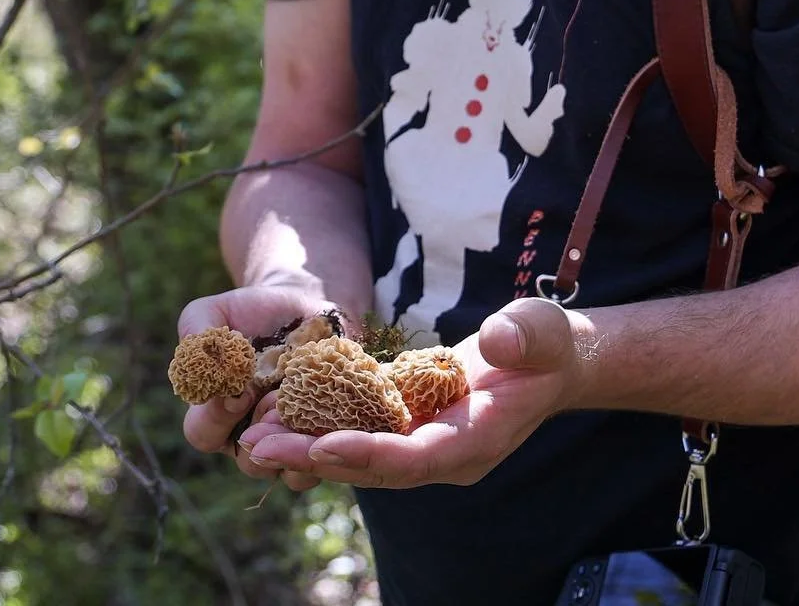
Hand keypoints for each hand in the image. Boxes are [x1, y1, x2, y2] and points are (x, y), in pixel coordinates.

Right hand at [177, 281, 335, 492]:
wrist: (307, 303)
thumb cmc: (254, 311)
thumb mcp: (218, 312)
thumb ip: (196, 330)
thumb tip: (192, 356)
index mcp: (217, 412)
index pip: (203, 433)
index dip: (216, 418)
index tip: (238, 392)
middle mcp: (251, 434)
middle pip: (249, 461)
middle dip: (263, 436)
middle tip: (274, 403)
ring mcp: (290, 438)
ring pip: (289, 468)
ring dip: (295, 445)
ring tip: (303, 409)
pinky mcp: (325, 433)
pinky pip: (327, 456)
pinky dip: (328, 441)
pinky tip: (332, 416)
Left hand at [237, 297, 589, 488]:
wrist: (548, 362)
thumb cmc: (546, 345)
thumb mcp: (542, 332)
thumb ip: (524, 338)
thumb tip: (499, 343)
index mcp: (475, 440)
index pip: (415, 457)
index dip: (368, 454)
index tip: (321, 447)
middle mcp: (442, 454)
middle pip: (373, 465)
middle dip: (314, 459)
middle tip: (257, 449)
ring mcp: (424, 444)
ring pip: (358, 455)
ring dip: (305, 449)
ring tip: (250, 441)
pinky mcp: (409, 425)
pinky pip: (359, 432)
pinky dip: (320, 427)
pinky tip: (279, 416)